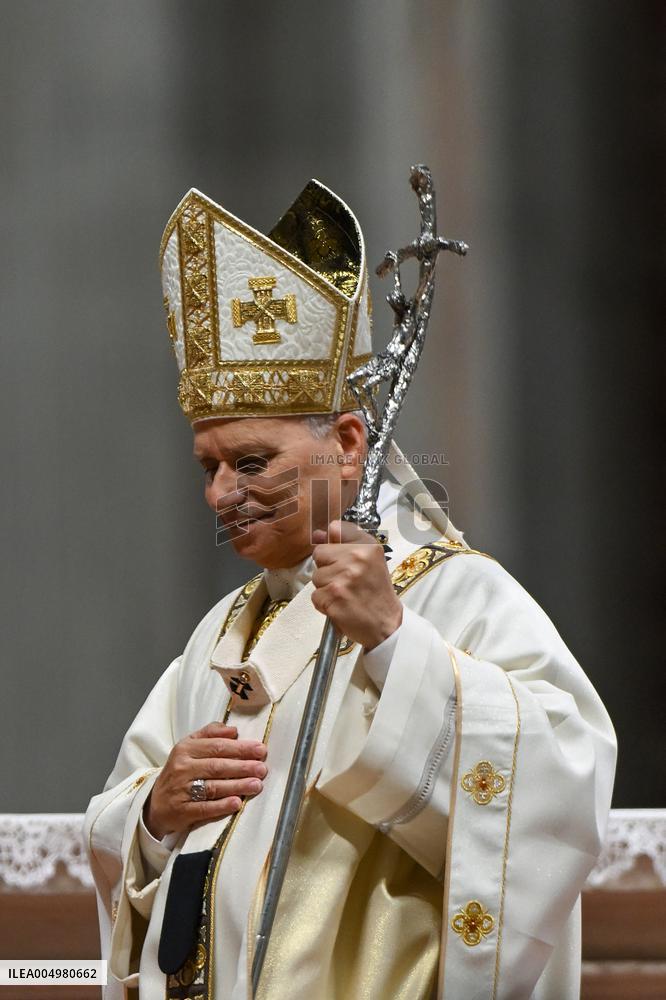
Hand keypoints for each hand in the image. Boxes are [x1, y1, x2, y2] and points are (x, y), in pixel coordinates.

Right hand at [143, 722, 267, 838]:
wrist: (156, 803)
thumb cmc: (180, 771)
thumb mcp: (189, 747)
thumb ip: (210, 734)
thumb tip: (233, 730)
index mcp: (185, 749)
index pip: (216, 746)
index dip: (240, 748)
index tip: (260, 749)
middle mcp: (182, 768)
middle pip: (217, 766)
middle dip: (242, 766)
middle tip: (262, 768)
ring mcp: (181, 790)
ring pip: (213, 786)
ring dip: (237, 785)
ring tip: (256, 785)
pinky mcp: (182, 810)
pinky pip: (205, 808)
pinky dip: (222, 805)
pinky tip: (237, 803)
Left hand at [311, 520, 402, 650]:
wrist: (386, 624)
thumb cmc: (376, 592)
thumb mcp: (371, 561)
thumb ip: (346, 543)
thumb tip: (319, 533)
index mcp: (367, 546)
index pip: (335, 529)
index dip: (334, 546)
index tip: (342, 557)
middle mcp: (356, 558)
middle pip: (320, 554)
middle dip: (328, 568)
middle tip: (347, 581)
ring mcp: (344, 578)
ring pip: (316, 576)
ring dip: (326, 588)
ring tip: (345, 595)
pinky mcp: (333, 597)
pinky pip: (315, 596)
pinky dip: (324, 604)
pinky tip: (340, 606)